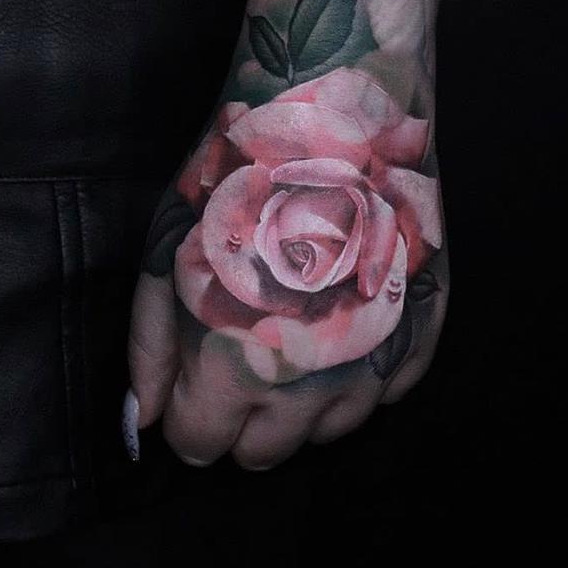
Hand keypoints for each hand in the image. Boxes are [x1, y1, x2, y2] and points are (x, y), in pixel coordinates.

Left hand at [126, 65, 448, 469]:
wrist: (339, 114)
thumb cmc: (243, 177)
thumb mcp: (171, 251)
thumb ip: (152, 346)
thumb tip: (147, 418)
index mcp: (239, 367)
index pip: (204, 445)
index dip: (190, 421)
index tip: (195, 388)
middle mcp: (312, 384)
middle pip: (265, 454)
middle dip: (241, 423)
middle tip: (240, 361)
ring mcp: (375, 361)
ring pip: (329, 433)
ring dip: (302, 407)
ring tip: (292, 343)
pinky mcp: (420, 332)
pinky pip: (387, 394)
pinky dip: (362, 376)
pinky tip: (344, 329)